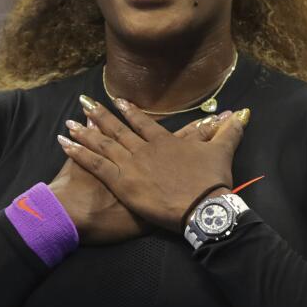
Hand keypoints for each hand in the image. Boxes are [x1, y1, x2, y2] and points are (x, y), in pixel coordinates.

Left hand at [58, 96, 248, 232]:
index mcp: (164, 142)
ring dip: (83, 132)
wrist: (201, 206)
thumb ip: (228, 132)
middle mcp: (144, 149)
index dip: (129, 111)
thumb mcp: (221, 153)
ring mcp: (130, 165)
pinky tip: (64, 143)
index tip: (117, 100)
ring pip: (102, 144)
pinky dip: (78, 152)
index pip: (143, 123)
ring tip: (67, 121)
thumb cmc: (210, 182)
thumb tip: (242, 114)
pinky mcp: (121, 182)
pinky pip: (94, 164)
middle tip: (82, 101)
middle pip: (117, 129)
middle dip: (99, 115)